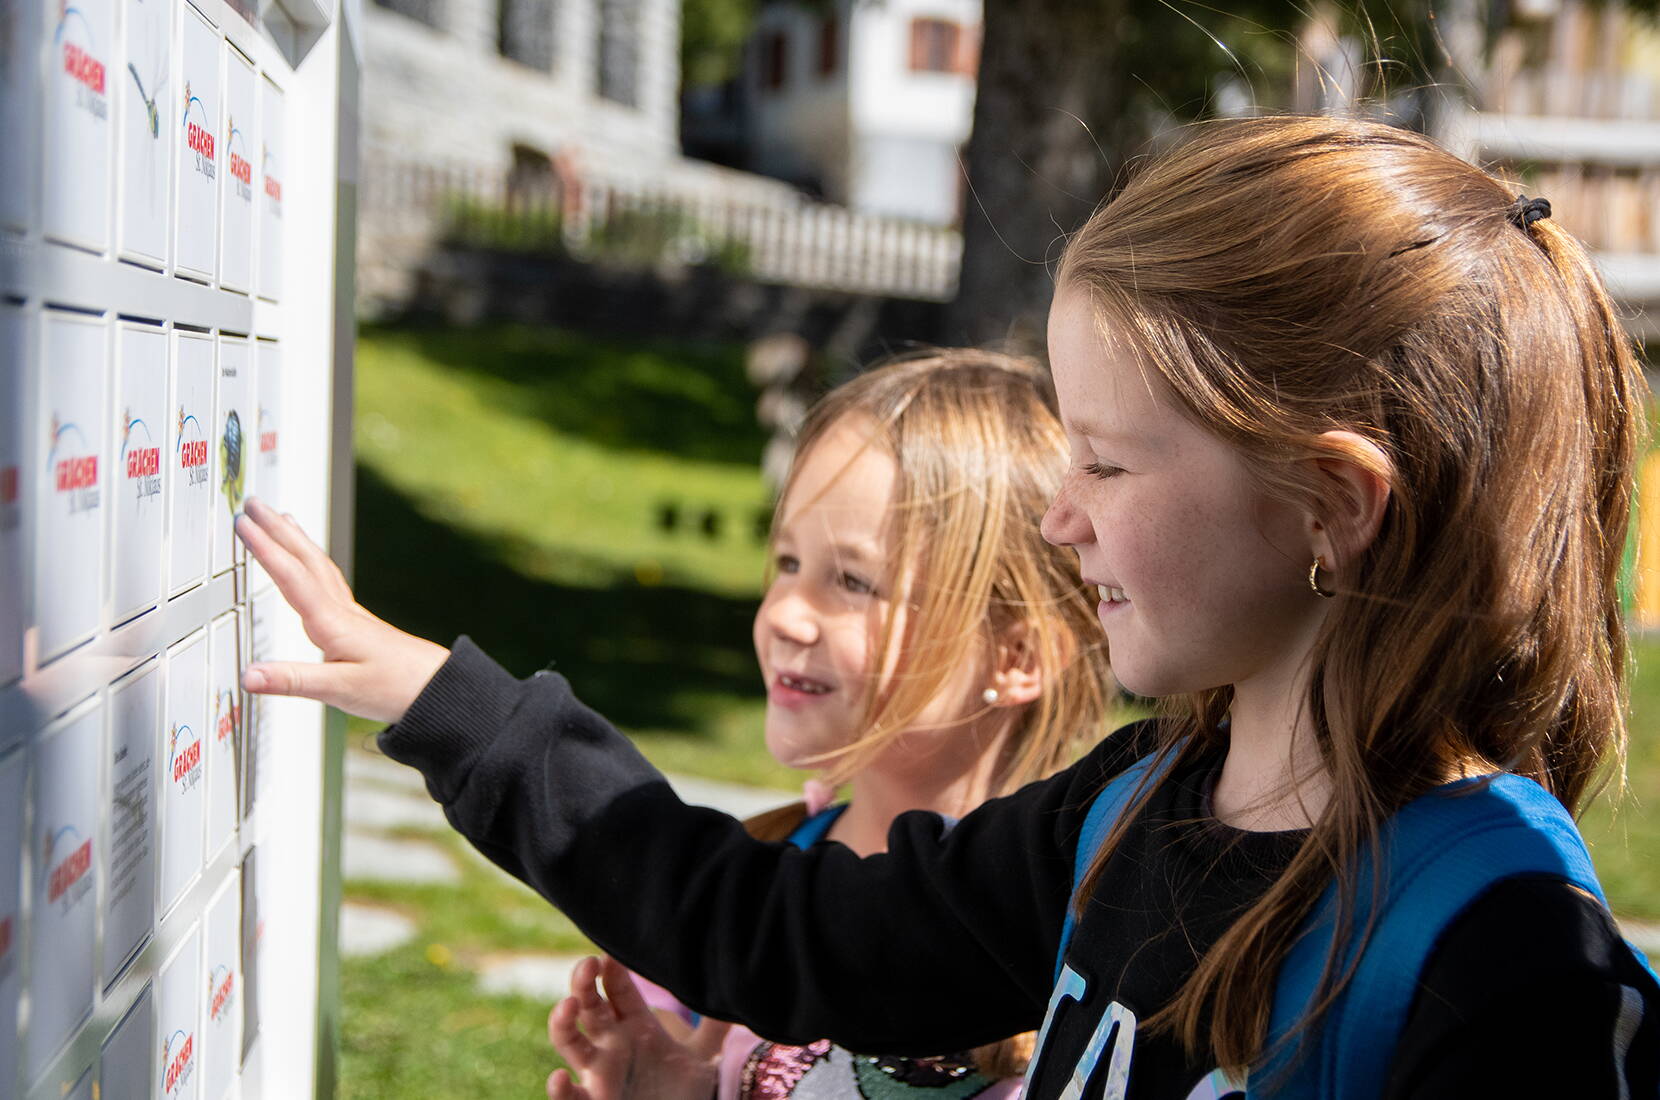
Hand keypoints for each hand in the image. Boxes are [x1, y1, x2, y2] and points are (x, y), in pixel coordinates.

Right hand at [234, 496, 449, 722]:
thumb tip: (249, 676)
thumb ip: (292, 681)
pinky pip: (330, 581)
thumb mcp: (339, 690)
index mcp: (332, 623)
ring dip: (297, 540)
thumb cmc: (395, 687)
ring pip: (319, 566)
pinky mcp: (359, 623)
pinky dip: (315, 563)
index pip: (291, 576)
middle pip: (305, 560)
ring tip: (281, 518)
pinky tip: (313, 566)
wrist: (437, 688)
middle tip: (254, 505)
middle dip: (277, 531)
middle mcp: (341, 611)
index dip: (264, 548)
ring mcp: (352, 614)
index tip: (243, 523)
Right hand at [547, 956, 729, 1099]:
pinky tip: (559, 1079)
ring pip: (570, 1040)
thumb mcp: (705, 1055)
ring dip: (562, 1022)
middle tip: (588, 965)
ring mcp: (599, 1071)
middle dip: (583, 983)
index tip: (611, 954)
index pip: (619, 989)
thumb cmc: (685, 1089)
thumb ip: (716, 1026)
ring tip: (568, 1005)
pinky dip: (560, 1091)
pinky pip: (571, 1097)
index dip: (612, 970)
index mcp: (635, 1024)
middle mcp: (611, 1043)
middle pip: (589, 1005)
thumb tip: (737, 994)